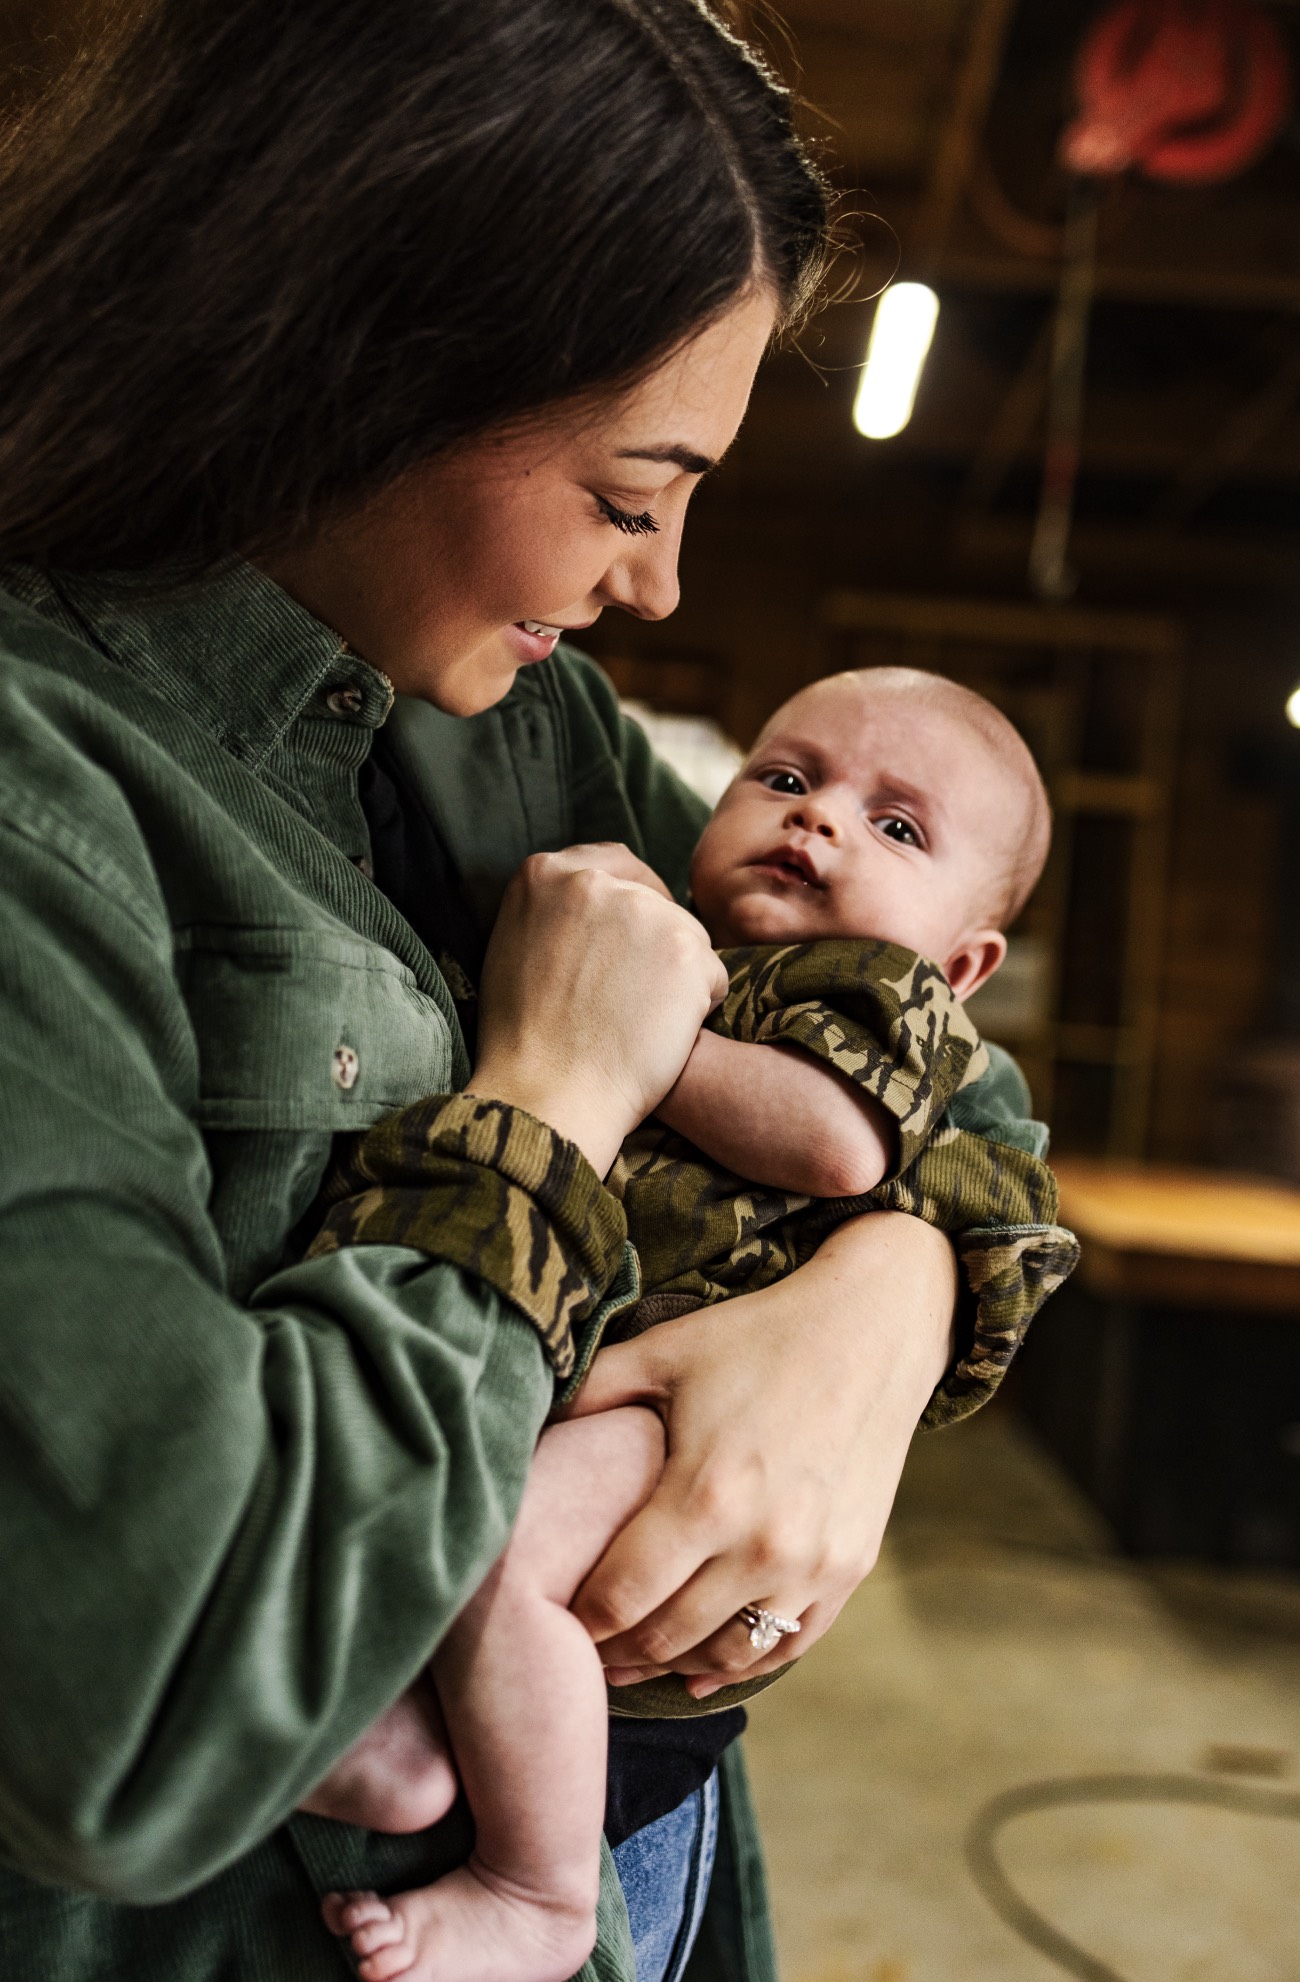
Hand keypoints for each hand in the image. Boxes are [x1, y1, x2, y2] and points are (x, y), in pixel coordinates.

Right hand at [469, 846, 726, 1176]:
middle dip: (654, 942)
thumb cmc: (525, 1041)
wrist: (548, 1096)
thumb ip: (555, 911)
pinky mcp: (686, 949)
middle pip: (655, 900)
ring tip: (638, 1024)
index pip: (614, 866)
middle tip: (632, 997)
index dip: (630, 902)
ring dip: (676, 976)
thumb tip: (595, 901)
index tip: (628, 940)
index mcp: (543, 874)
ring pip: (687, 937)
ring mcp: (643, 910)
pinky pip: (713, 974)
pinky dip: (699, 1007)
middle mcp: (594, 880)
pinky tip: (660, 1037)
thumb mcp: (515, 947)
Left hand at [562, 1213, 957, 1694]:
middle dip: (615, 1652)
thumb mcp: (665, 1352)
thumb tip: (527, 1427)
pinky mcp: (849, 1570)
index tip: (549, 1621)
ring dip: (673, 1665)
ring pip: (726, 1654)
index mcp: (703, 1495)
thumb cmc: (760, 1337)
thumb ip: (591, 1394)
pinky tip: (702, 1671)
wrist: (873, 1330)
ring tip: (632, 1660)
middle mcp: (761, 1545)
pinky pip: (786, 1645)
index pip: (619, 1597)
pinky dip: (740, 1665)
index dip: (577, 1623)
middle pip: (666, 1637)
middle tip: (579, 1651)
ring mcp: (812, 1566)